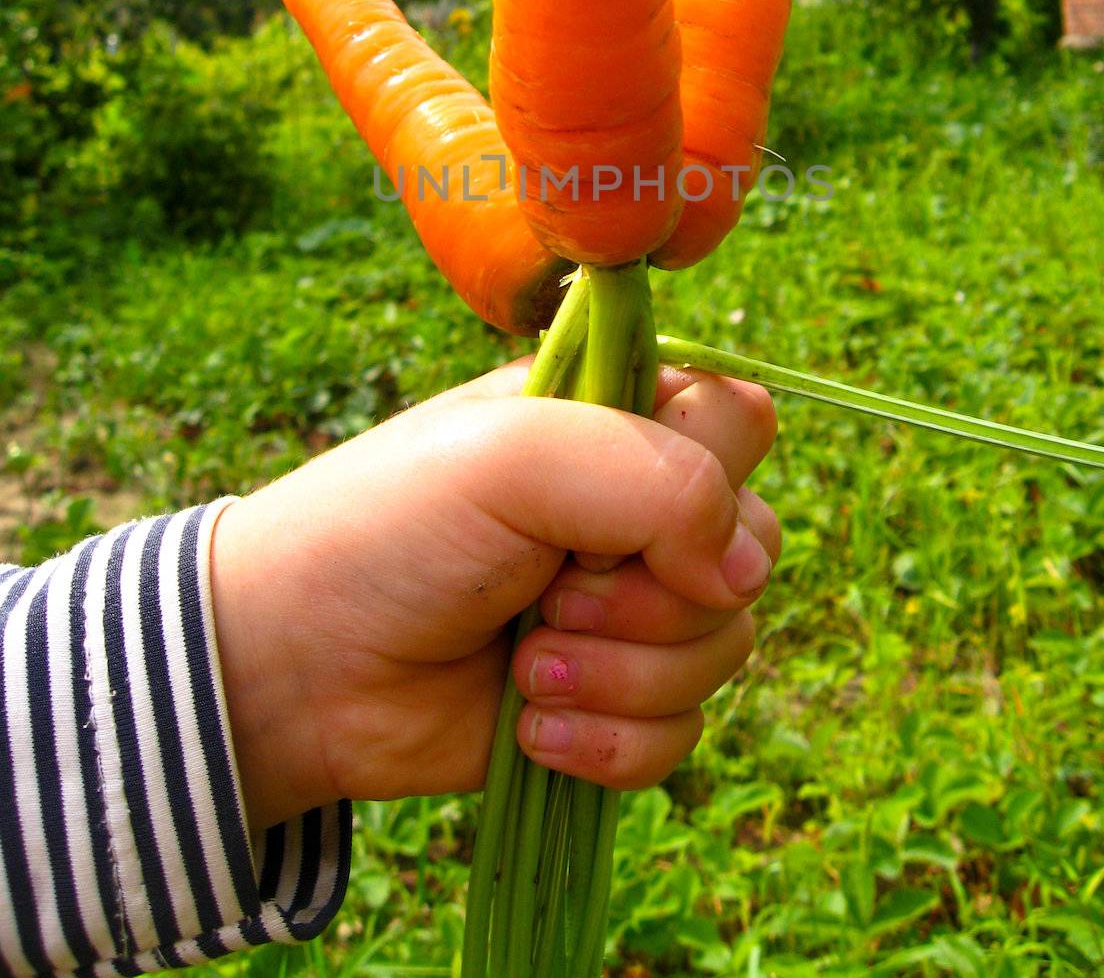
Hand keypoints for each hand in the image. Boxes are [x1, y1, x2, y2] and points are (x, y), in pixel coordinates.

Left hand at [210, 361, 778, 831]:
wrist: (296, 668)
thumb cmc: (390, 530)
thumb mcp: (515, 458)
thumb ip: (660, 478)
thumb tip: (746, 572)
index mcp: (616, 418)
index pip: (741, 422)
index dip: (704, 482)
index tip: (616, 519)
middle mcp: (636, 509)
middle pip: (750, 553)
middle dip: (651, 597)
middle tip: (549, 592)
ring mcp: (627, 609)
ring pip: (723, 652)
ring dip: (618, 674)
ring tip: (522, 663)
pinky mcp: (611, 703)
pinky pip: (680, 736)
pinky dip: (608, 742)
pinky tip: (527, 728)